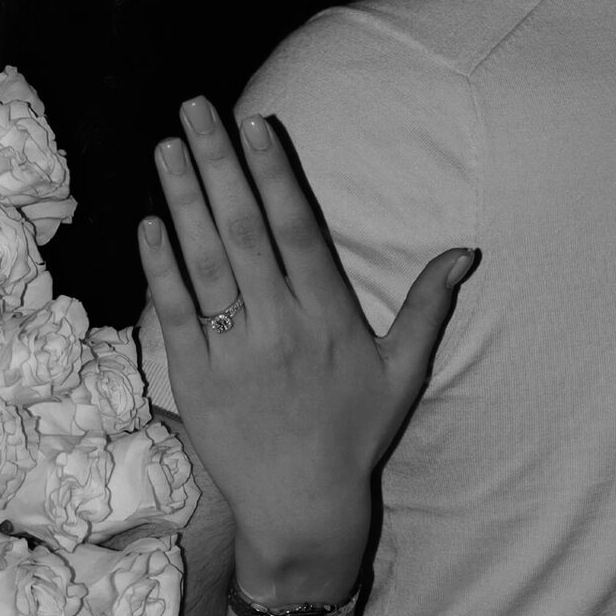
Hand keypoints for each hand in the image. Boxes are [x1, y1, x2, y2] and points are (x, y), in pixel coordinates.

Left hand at [137, 97, 473, 598]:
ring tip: (168, 146)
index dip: (276, 172)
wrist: (304, 508)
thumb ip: (428, 306)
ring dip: (183, 200)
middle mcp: (280, 326)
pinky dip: (161, 268)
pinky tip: (150, 222)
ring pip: (204, 261)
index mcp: (329, 316)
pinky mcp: (196, 378)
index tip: (256, 124)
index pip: (298, 228)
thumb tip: (466, 253)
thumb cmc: (355, 435)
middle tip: (196, 107)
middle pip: (244, 229)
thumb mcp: (404, 372)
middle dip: (218, 164)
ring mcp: (234, 351)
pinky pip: (174, 313)